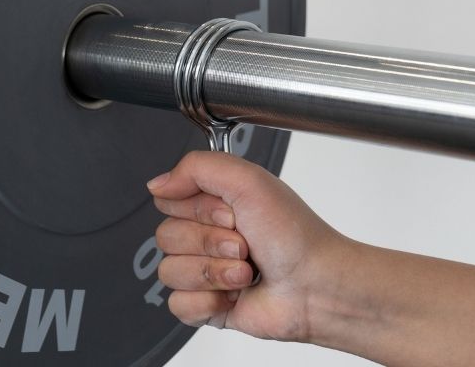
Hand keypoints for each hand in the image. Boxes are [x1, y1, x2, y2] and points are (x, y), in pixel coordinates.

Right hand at [146, 151, 345, 341]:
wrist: (317, 285)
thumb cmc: (295, 235)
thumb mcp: (248, 180)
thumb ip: (196, 167)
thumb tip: (157, 184)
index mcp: (214, 204)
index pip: (169, 201)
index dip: (197, 209)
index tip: (230, 213)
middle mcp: (207, 236)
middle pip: (165, 237)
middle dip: (208, 243)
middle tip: (243, 245)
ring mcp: (205, 272)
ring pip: (169, 271)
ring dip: (213, 272)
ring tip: (245, 272)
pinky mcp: (207, 306)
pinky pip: (177, 304)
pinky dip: (208, 300)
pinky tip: (234, 295)